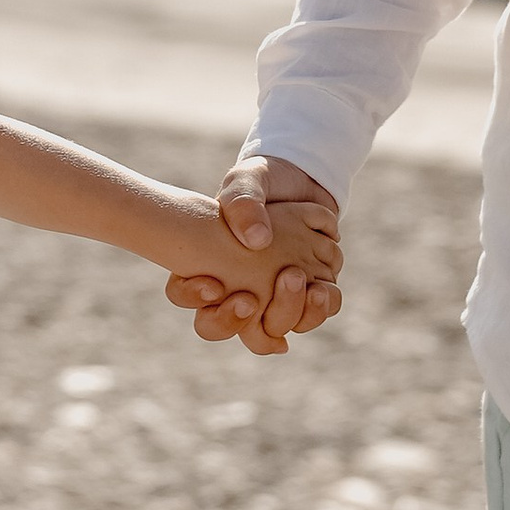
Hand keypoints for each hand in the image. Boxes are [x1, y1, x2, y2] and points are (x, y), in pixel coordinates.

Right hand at [165, 148, 343, 352]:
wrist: (303, 180)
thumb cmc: (264, 180)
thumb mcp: (248, 180)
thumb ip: (244, 203)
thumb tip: (258, 241)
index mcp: (210, 265)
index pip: (188, 298)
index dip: (195, 298)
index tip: (214, 284)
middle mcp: (237, 290)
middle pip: (228, 328)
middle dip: (238, 318)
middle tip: (255, 293)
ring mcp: (272, 296)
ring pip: (271, 329)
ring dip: (286, 313)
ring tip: (298, 280)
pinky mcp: (305, 294)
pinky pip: (310, 317)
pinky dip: (317, 308)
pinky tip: (321, 289)